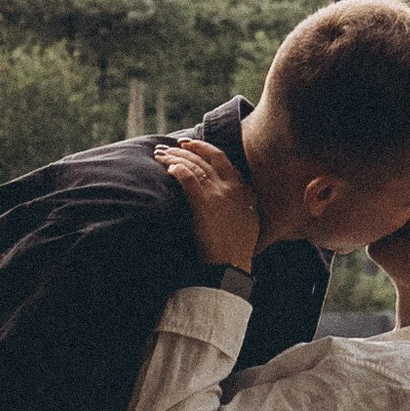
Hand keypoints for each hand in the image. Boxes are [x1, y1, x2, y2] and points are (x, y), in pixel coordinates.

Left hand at [158, 134, 259, 271]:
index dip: (203, 148)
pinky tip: (168, 169)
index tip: (189, 145)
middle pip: (205, 159)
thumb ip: (244, 202)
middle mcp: (232, 187)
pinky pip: (187, 178)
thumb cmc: (237, 248)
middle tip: (168, 146)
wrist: (230, 265)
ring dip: (174, 158)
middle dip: (185, 149)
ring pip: (194, 166)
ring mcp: (218, 194)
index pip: (222, 158)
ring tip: (159, 155)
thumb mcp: (249, 219)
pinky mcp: (204, 204)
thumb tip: (236, 193)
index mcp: (244, 189)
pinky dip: (177, 170)